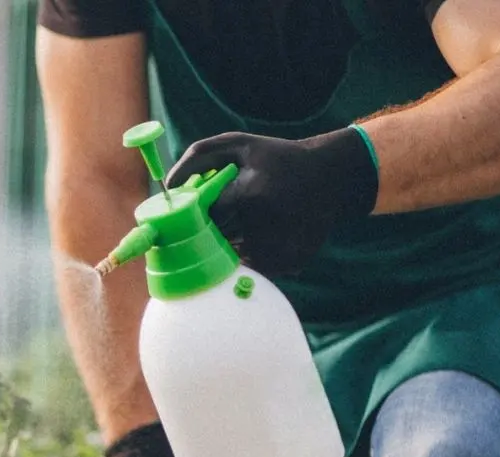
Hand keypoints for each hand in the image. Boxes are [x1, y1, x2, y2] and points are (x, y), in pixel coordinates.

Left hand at [165, 127, 378, 276]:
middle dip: (213, 230)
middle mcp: (264, 226)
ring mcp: (278, 249)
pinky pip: (253, 267)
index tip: (196, 211)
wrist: (333, 176)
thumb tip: (166, 184)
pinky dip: (251, 255)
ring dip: (231, 244)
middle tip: (228, 215)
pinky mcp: (289, 263)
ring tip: (252, 221)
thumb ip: (198, 156)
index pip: (204, 216)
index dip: (199, 213)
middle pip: (216, 239)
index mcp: (249, 196)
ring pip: (232, 257)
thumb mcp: (240, 145)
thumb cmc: (278, 158)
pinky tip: (265, 234)